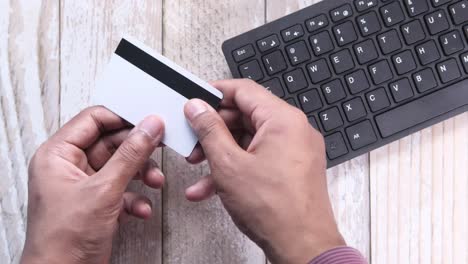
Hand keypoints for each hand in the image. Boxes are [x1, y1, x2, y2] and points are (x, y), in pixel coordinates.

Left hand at [21, 106, 164, 263]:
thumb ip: (130, 155)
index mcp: (58, 154)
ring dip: (141, 174)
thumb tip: (149, 127)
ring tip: (155, 181)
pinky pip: (122, 189)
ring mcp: (84, 185)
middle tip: (159, 148)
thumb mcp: (104, 190)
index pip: (93, 120)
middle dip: (138, 151)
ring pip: (120, 166)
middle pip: (111, 143)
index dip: (122, 117)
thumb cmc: (63, 240)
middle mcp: (70, 166)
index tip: (148, 120)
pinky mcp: (97, 203)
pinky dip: (135, 198)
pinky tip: (141, 208)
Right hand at [184, 79, 344, 263]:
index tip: (196, 101)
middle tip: (193, 140)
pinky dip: (237, 167)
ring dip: (221, 152)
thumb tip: (198, 107)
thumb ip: (210, 130)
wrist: (303, 247)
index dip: (215, 93)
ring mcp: (295, 150)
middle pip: (245, 115)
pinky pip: (260, 157)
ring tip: (197, 166)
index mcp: (283, 120)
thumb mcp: (229, 165)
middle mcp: (294, 130)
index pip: (244, 90)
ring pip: (249, 139)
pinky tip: (211, 186)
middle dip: (214, 130)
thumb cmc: (276, 210)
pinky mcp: (292, 168)